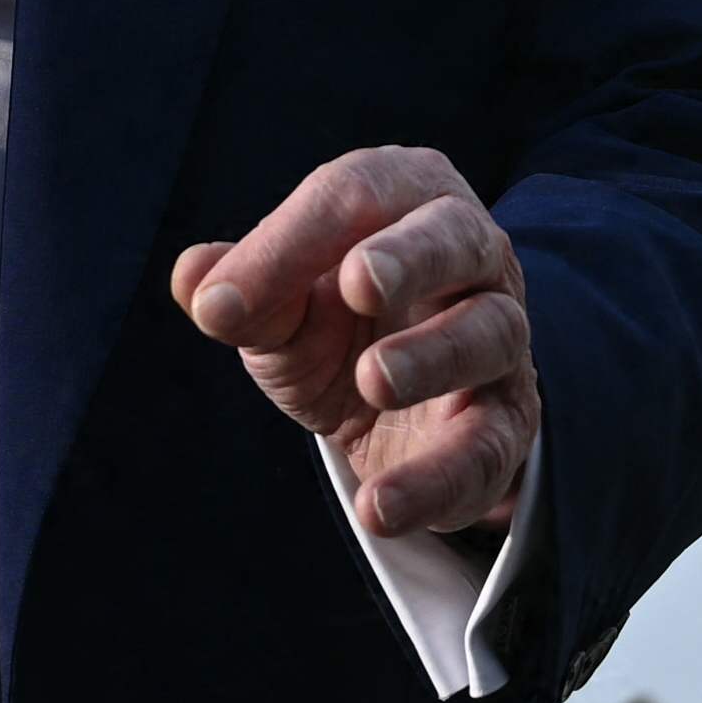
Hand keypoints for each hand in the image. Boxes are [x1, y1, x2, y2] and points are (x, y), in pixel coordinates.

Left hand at [173, 146, 540, 549]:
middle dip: (410, 258)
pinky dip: (435, 479)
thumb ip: (243, 290)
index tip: (219, 304)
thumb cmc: (336, 323)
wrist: (397, 409)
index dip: (289, 243)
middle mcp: (470, 254)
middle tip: (361, 282)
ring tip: (373, 381)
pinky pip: (486, 448)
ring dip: (433, 355)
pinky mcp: (506, 423)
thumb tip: (194, 280)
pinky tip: (379, 507)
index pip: (354, 195)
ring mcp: (500, 336)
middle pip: (455, 237)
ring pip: (490, 333)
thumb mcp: (282, 307)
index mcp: (406, 197)